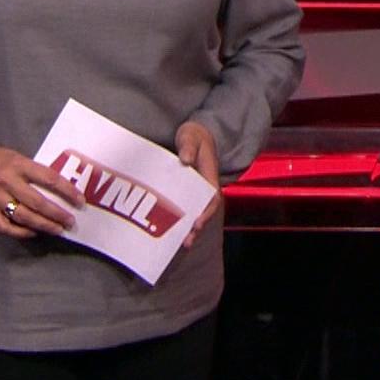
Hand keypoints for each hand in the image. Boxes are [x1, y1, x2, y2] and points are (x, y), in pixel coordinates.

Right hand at [0, 145, 82, 239]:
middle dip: (57, 214)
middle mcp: (7, 182)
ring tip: (58, 230)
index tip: (80, 201)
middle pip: (37, 202)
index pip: (49, 178)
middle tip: (70, 222)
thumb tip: (62, 189)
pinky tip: (34, 232)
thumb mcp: (19, 157)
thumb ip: (36, 171)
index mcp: (18, 165)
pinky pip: (5, 226)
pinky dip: (21, 232)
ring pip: (23, 216)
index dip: (67, 191)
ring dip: (43, 225)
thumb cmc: (0, 160)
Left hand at [176, 120, 221, 248]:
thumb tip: (185, 159)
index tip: (197, 222)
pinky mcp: (184, 192)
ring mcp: (194, 191)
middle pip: (203, 212)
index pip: (212, 199)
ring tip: (178, 243)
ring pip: (193, 213)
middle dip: (196, 228)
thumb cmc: (194, 136)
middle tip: (187, 241)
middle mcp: (203, 188)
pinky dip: (177, 220)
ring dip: (187, 228)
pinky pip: (182, 208)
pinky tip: (167, 230)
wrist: (194, 135)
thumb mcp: (191, 136)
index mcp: (209, 177)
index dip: (206, 212)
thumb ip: (188, 146)